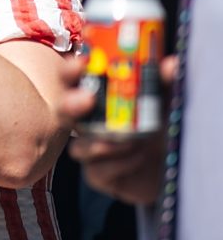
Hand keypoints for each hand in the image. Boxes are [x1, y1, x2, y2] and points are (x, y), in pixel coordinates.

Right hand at [62, 53, 176, 204]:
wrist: (176, 167)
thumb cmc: (164, 127)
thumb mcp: (165, 101)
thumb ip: (164, 83)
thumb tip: (170, 65)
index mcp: (97, 98)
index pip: (73, 81)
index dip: (70, 72)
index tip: (81, 64)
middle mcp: (88, 122)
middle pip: (63, 112)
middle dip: (70, 104)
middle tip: (88, 99)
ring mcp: (91, 151)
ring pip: (78, 148)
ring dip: (102, 142)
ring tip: (133, 140)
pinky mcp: (99, 176)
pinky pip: (98, 171)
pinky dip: (120, 163)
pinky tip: (139, 156)